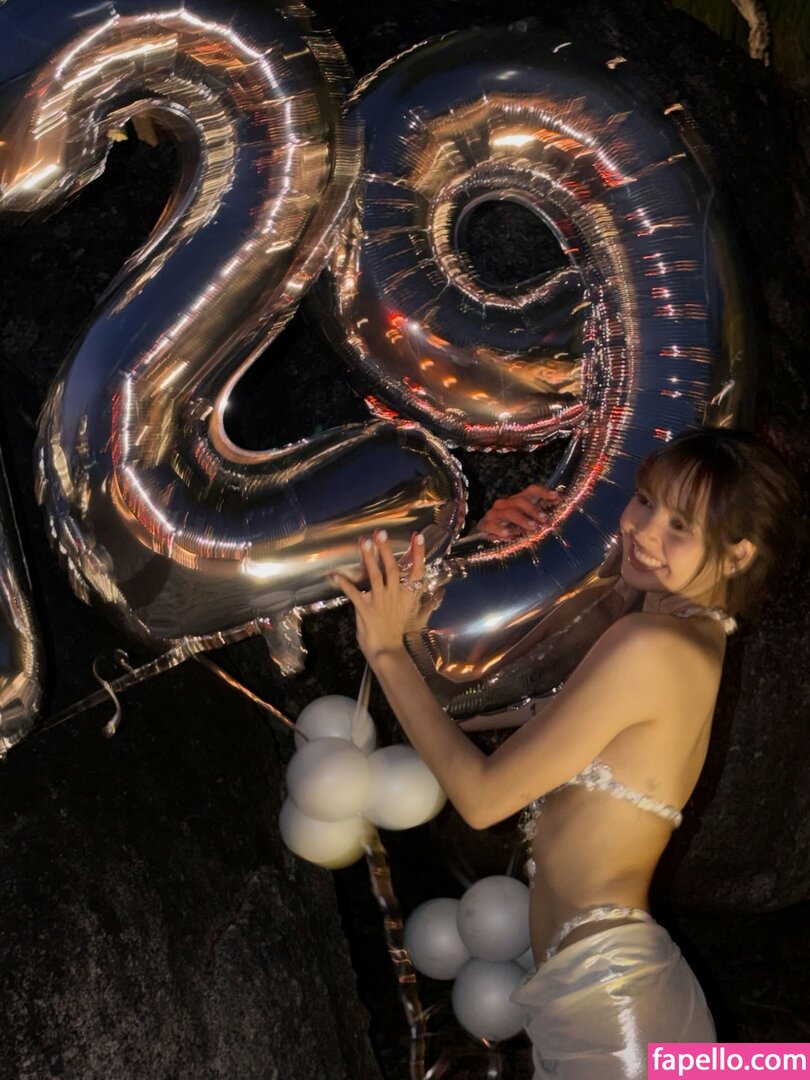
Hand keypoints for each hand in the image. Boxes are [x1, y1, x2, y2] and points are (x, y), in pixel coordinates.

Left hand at [330, 530, 426, 663]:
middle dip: (386, 549)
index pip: (417, 571)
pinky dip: (343, 583)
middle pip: (392, 568)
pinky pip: (353, 593)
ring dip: (368, 558)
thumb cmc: (400, 633)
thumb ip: (428, 603)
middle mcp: (395, 595)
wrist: (387, 651)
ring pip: (374, 575)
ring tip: (364, 542)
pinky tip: (334, 575)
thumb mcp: (418, 616)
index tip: (418, 537)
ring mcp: (380, 601)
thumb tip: (442, 593)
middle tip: (380, 533)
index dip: (418, 553)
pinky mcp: (365, 609)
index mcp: (408, 596)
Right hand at [476, 483, 561, 539]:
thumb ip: (542, 512)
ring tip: (532, 527)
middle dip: (534, 510)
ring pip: (508, 512)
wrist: (486, 530)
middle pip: (520, 501)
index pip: (531, 490)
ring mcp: (495, 513)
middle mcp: (506, 503)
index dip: (543, 492)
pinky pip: (492, 525)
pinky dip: (500, 530)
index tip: (556, 496)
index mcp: (518, 499)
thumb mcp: (527, 518)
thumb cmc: (510, 524)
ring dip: (522, 519)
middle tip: (545, 519)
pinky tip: (508, 535)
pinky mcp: (485, 524)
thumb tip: (560, 502)